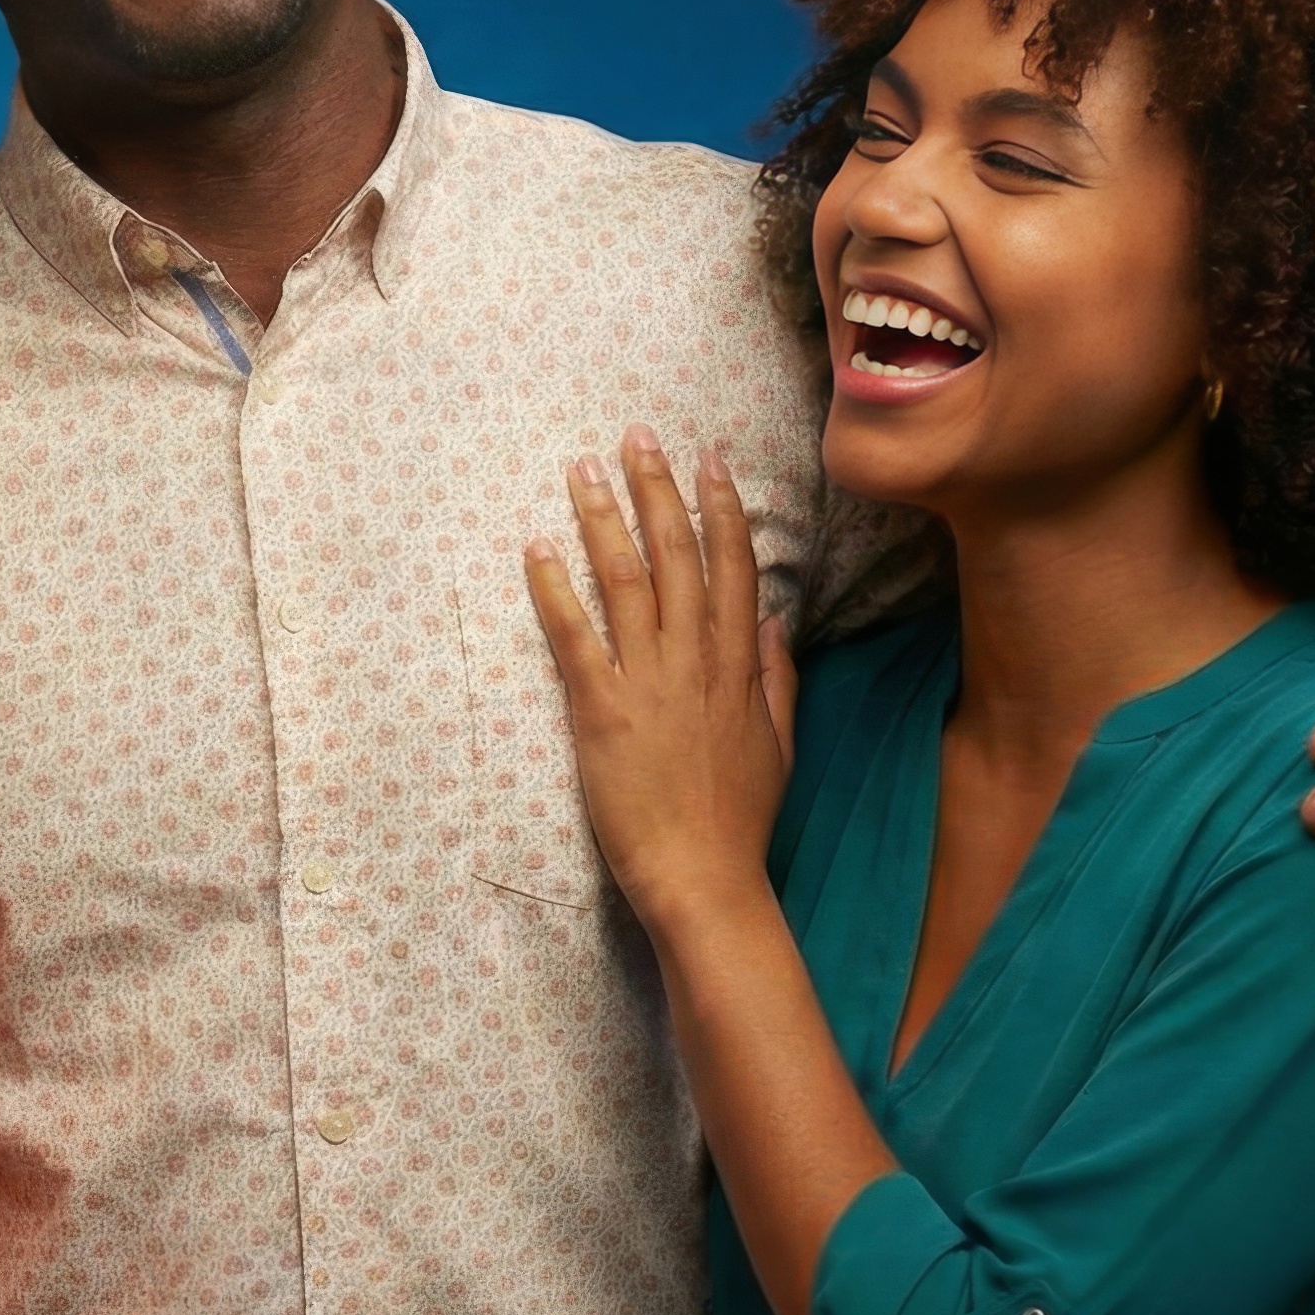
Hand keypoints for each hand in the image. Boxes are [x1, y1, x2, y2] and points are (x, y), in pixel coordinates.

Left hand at [525, 430, 795, 931]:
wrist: (706, 879)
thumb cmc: (738, 819)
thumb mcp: (778, 743)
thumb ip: (776, 678)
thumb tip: (773, 621)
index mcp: (739, 666)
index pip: (732, 568)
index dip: (719, 508)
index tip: (706, 459)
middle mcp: (697, 662)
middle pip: (677, 556)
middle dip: (655, 489)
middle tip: (634, 435)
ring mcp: (650, 683)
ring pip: (626, 581)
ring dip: (602, 519)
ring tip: (580, 469)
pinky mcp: (602, 711)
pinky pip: (575, 637)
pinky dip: (555, 589)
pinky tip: (536, 548)